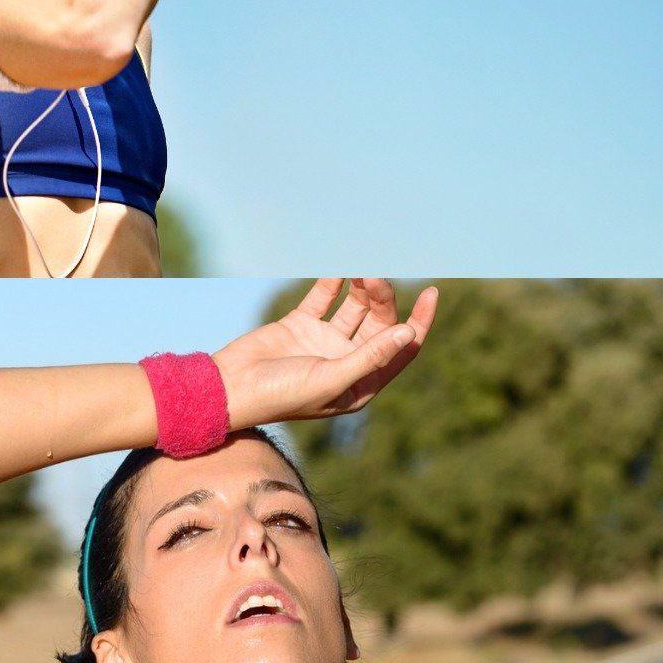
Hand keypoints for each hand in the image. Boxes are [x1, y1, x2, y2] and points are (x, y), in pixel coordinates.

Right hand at [213, 278, 437, 428]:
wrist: (231, 388)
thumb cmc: (282, 395)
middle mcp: (347, 361)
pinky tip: (341, 266)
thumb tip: (408, 332)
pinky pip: (324, 298)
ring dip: (362, 288)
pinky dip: (333, 282)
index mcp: (362, 382)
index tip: (431, 292)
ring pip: (355, 308)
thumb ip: (370, 356)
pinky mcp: (301, 325)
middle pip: (379, 322)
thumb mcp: (332, 379)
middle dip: (382, 298)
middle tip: (374, 276)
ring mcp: (324, 342)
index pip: (402, 348)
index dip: (419, 322)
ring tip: (361, 269)